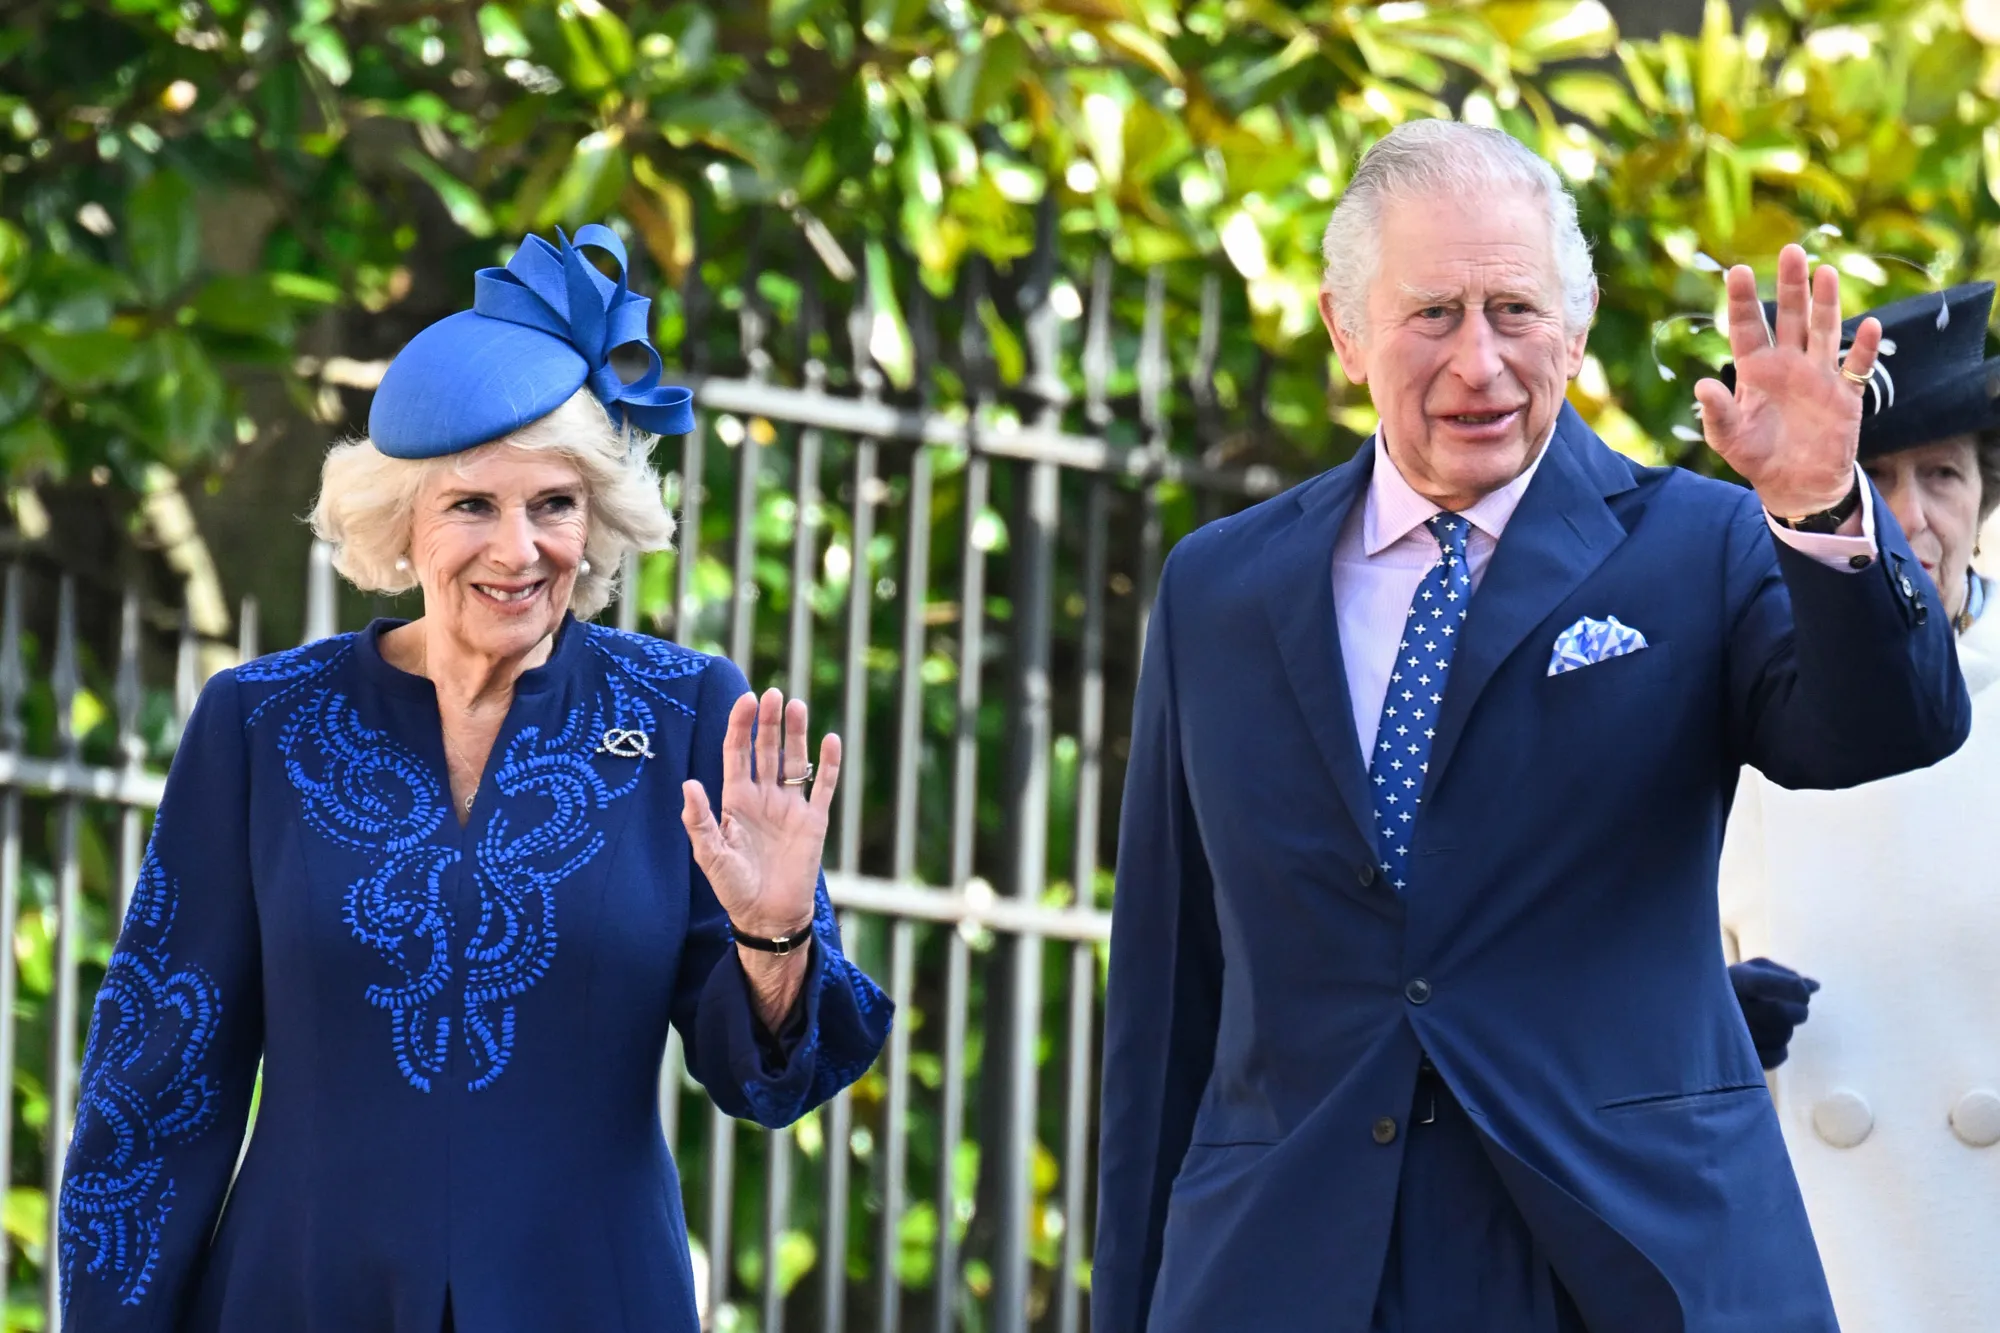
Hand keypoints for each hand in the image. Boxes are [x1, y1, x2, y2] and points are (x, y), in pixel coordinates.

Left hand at [682, 687, 841, 940]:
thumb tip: (688, 784)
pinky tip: (830, 740)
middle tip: (773, 694)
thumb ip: (700, 820)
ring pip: (795, 761)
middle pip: (767, 750)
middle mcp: (764, 797)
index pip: (738, 753)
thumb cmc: (734, 887)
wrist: (768, 915)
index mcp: (736, 800)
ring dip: (796, 734)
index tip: (745, 700)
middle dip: (769, 722)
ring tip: (797, 706)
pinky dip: (828, 764)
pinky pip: (823, 786)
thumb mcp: (710, 855)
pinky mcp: (814, 821)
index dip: (740, 726)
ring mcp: (790, 807)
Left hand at [1694, 244, 1881, 517]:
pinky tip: (1868, 325)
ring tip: (1825, 273)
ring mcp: (1819, 375)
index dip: (1743, 300)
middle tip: (1791, 250)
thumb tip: (1702, 385)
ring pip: (1823, 331)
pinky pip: (1857, 366)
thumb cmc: (1756, 456)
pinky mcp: (1847, 394)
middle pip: (1791, 317)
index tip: (1738, 271)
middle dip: (1791, 285)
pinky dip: (1863, 348)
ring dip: (1826, 303)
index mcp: (1755, 370)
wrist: (1795, 484)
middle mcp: (1788, 364)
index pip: (1747, 327)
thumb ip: (1716, 413)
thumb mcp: (1728, 438)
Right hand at [1729, 957, 1819, 1070]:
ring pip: (1784, 1036)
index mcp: (1739, 980)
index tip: (1799, 990)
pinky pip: (1778, 1055)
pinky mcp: (1737, 1058)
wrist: (1688, 1010)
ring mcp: (1733, 1036)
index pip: (1789, 986)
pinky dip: (1779, 1048)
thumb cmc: (1728, 986)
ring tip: (1771, 1022)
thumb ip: (1785, 976)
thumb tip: (1815, 986)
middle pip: (1788, 1015)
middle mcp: (1734, 1008)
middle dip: (1797, 1011)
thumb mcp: (1751, 971)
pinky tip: (1766, 1039)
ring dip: (1785, 1029)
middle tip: (1791, 1008)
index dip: (1799, 990)